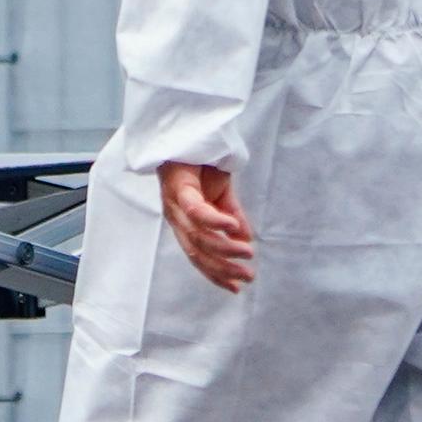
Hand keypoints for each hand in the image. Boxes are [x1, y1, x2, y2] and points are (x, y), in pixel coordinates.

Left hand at [158, 161, 256, 290]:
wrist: (187, 133)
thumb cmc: (200, 164)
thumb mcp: (221, 194)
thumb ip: (231, 217)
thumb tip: (245, 239)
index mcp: (185, 223)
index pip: (198, 256)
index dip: (216, 274)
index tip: (236, 288)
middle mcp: (176, 218)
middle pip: (196, 252)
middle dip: (222, 268)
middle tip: (247, 276)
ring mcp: (174, 204)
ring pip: (197, 236)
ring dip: (223, 248)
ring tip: (247, 253)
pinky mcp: (178, 187)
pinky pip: (196, 210)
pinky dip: (215, 221)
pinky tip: (233, 227)